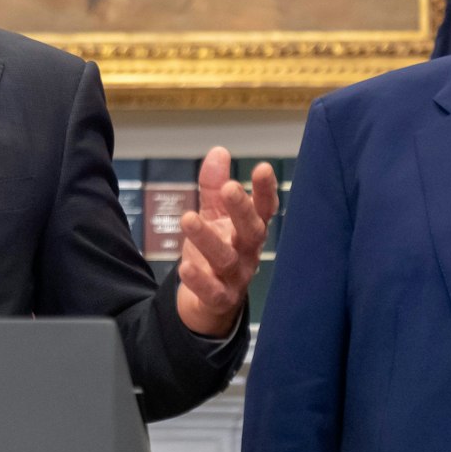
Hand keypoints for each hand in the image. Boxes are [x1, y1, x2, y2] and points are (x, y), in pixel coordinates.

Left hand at [175, 146, 276, 337]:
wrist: (210, 300)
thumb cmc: (218, 249)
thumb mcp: (214, 215)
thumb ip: (214, 186)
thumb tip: (219, 151)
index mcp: (250, 229)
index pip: (263, 209)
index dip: (265, 190)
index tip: (262, 168)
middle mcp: (248, 252)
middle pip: (251, 231)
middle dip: (242, 210)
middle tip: (230, 188)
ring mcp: (236, 277)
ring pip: (226, 259)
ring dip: (208, 239)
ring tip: (188, 219)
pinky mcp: (219, 298)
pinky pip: (212, 291)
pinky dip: (200, 280)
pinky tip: (185, 267)